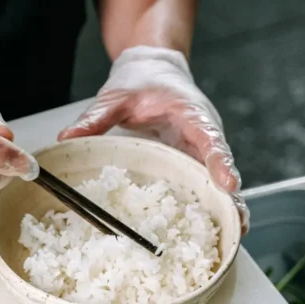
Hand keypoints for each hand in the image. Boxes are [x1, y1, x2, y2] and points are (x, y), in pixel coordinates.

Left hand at [59, 46, 249, 231]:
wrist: (154, 70)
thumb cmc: (141, 81)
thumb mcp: (115, 97)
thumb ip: (96, 117)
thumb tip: (67, 138)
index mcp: (191, 113)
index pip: (209, 137)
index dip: (219, 162)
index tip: (228, 182)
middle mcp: (204, 134)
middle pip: (223, 167)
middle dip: (231, 195)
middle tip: (236, 223)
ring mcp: (202, 150)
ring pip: (221, 180)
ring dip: (228, 205)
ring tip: (234, 233)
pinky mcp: (194, 162)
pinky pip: (207, 184)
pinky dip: (213, 205)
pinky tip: (217, 231)